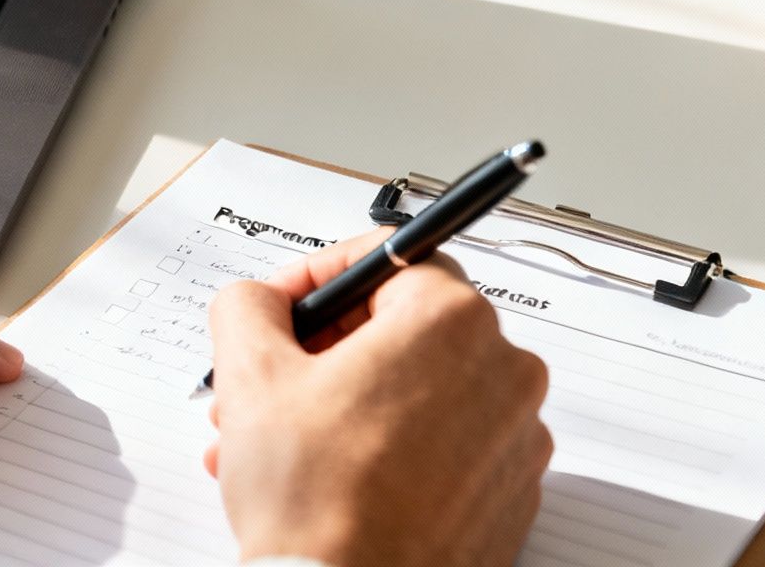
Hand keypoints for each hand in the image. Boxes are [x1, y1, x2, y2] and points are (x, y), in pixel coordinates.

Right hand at [207, 229, 551, 566]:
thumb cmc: (318, 504)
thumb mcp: (251, 374)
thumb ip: (248, 305)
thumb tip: (258, 300)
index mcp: (453, 322)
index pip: (390, 260)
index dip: (321, 277)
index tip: (286, 305)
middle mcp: (504, 373)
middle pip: (403, 329)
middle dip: (324, 351)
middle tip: (272, 380)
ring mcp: (516, 440)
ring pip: (419, 391)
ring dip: (346, 403)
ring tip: (281, 441)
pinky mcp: (511, 496)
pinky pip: (446, 446)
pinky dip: (390, 448)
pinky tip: (328, 476)